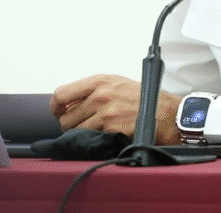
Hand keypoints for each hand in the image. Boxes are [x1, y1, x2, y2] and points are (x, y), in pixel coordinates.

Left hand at [50, 74, 181, 144]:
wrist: (164, 112)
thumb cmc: (142, 97)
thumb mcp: (116, 83)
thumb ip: (92, 90)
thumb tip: (70, 103)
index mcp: (99, 81)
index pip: (61, 94)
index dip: (56, 107)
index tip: (58, 112)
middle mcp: (99, 95)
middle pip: (65, 116)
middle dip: (70, 124)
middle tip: (81, 125)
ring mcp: (105, 113)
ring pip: (75, 130)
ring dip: (81, 133)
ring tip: (95, 130)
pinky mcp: (111, 128)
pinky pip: (90, 138)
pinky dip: (94, 139)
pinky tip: (105, 134)